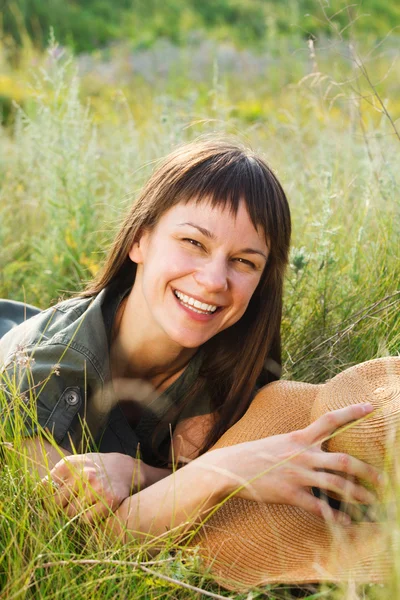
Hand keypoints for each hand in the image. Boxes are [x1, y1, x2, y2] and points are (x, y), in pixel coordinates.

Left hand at [42, 452, 142, 522]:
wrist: (126, 468)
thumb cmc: (95, 468)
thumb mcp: (75, 464)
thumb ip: (56, 478)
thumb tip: (34, 498)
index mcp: (69, 463)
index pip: (43, 489)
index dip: (44, 499)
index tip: (49, 503)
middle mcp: (82, 474)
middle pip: (55, 504)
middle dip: (59, 508)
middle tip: (69, 505)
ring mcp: (96, 487)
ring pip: (69, 514)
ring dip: (73, 515)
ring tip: (82, 505)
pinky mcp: (108, 500)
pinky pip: (85, 520)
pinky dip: (86, 520)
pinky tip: (93, 510)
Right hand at [206, 403, 380, 523]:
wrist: (229, 468)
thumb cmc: (253, 454)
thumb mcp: (278, 441)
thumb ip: (299, 443)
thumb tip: (316, 446)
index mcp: (299, 437)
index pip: (330, 420)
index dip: (352, 412)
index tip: (372, 407)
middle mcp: (302, 454)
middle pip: (343, 459)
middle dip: (366, 470)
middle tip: (381, 479)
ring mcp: (297, 474)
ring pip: (336, 484)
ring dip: (357, 494)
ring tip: (370, 501)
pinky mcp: (289, 494)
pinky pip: (319, 507)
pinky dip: (335, 517)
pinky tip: (346, 524)